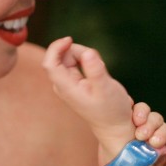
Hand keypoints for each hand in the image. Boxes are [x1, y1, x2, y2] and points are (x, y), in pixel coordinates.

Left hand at [43, 36, 135, 152]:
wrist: (115, 125)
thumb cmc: (111, 110)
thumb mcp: (106, 89)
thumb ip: (96, 70)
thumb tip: (87, 52)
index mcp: (67, 87)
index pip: (50, 63)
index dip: (56, 47)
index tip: (70, 39)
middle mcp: (64, 85)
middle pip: (61, 56)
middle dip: (78, 51)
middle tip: (98, 62)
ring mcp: (69, 83)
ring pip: (70, 57)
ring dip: (86, 56)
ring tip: (101, 71)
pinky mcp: (77, 81)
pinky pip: (78, 62)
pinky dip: (89, 61)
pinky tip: (99, 72)